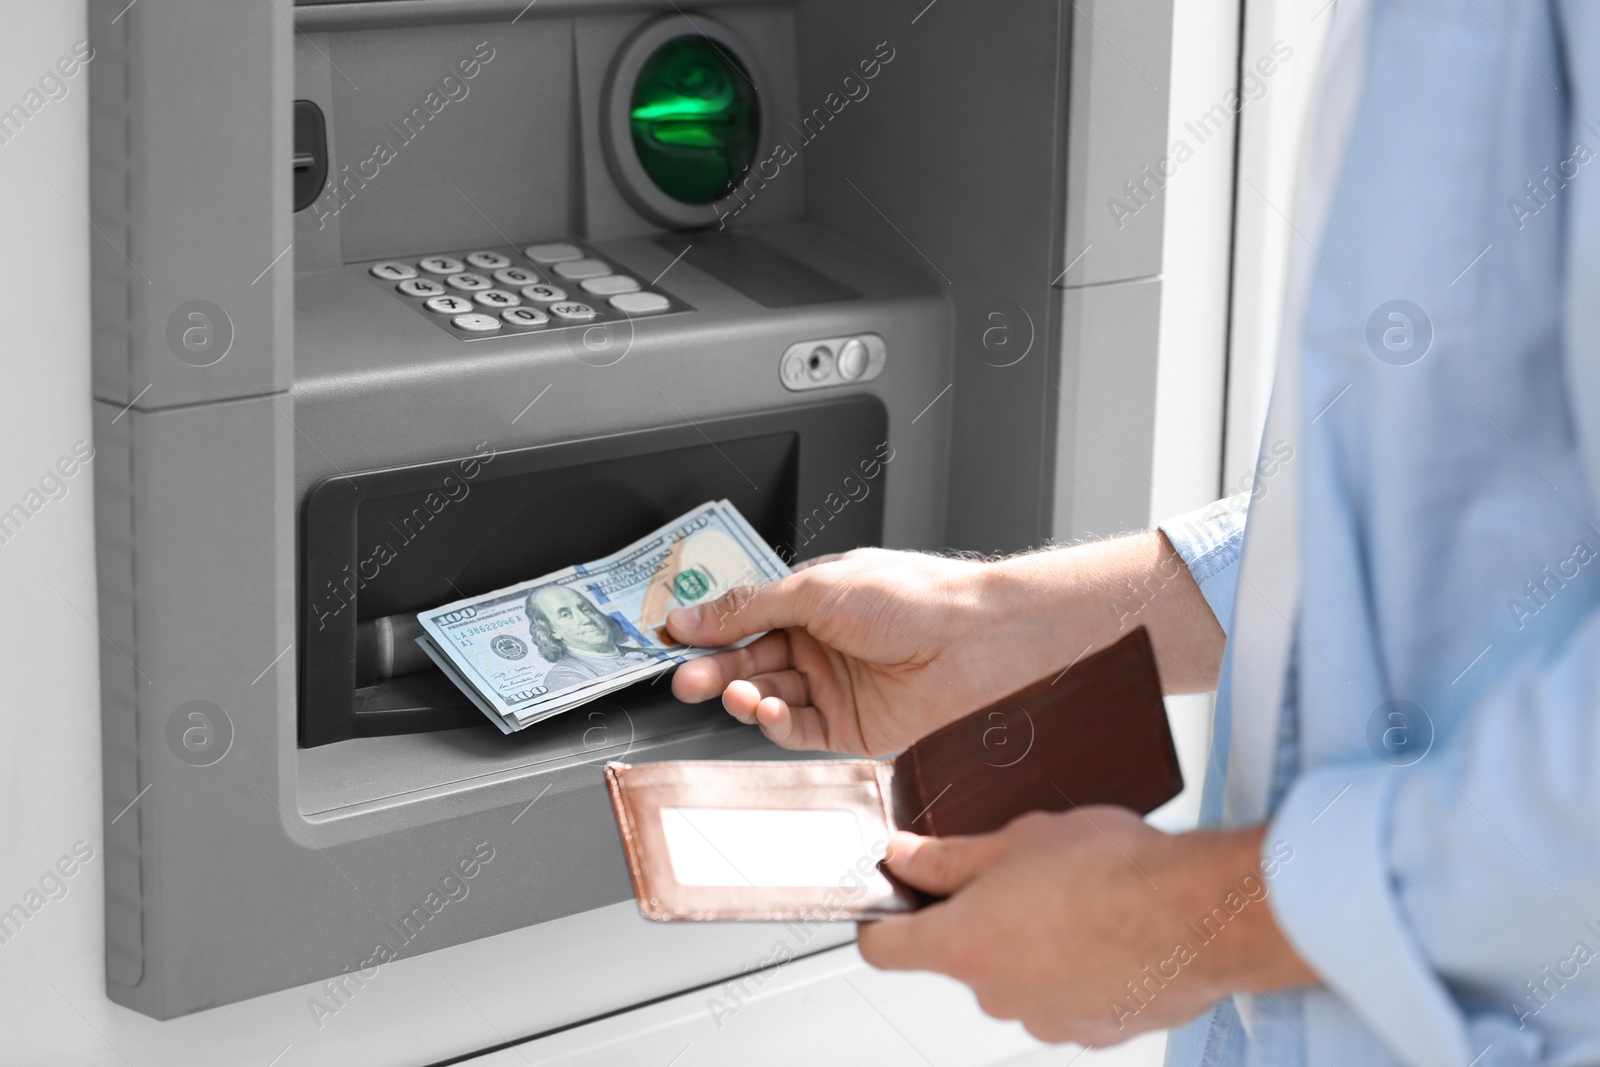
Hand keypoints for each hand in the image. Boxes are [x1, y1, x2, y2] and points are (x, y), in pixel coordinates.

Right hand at [667, 548, 1051, 755]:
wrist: (976, 639)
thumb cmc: (915, 598)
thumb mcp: (817, 589)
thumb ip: (750, 607)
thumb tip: (693, 615)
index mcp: (813, 601)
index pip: (746, 619)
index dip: (709, 630)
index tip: (674, 639)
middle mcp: (821, 644)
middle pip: (750, 662)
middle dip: (714, 670)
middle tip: (685, 679)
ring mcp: (835, 687)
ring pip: (769, 697)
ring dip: (742, 696)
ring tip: (728, 692)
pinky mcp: (850, 728)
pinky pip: (797, 730)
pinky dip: (773, 722)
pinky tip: (762, 709)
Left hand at [856, 812, 1316, 1045]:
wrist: (1204, 916)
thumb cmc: (1116, 872)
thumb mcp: (1016, 839)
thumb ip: (948, 857)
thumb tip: (904, 857)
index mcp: (963, 945)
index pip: (883, 948)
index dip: (880, 919)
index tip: (891, 899)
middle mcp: (997, 995)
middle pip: (960, 956)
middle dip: (978, 917)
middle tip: (1016, 873)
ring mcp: (1047, 1021)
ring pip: (1017, 976)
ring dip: (1032, 943)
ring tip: (1074, 897)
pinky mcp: (1095, 1032)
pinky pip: (1066, 996)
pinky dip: (1076, 969)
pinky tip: (1106, 932)